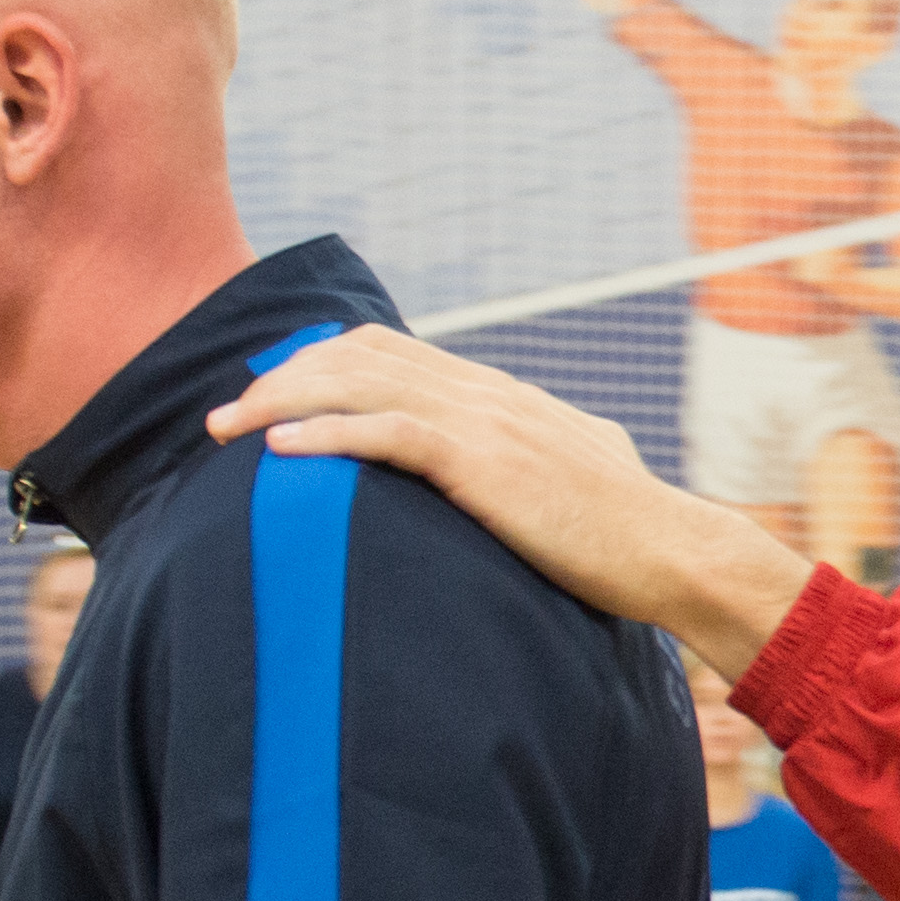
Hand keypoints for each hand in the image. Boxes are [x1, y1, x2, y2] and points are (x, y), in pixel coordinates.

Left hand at [210, 330, 799, 678]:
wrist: (672, 550)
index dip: (317, 364)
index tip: (271, 398)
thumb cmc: (624, 533)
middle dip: (282, 378)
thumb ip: (526, 459)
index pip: (389, 350)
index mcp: (498, 395)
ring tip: (230, 429)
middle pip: (360, 355)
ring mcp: (487, 422)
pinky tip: (283, 449)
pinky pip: (390, 433)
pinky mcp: (487, 464)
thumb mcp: (567, 475)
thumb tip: (510, 472)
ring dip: (284, 400)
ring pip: (362, 383)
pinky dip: (329, 433)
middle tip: (227, 418)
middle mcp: (486, 393)